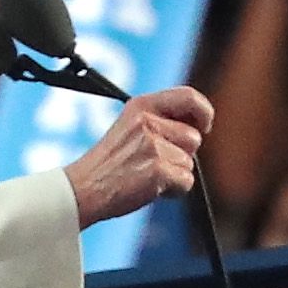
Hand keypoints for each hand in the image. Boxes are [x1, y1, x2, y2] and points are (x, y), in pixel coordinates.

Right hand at [63, 87, 211, 226]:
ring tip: (147, 176)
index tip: (204, 126)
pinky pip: (186, 182)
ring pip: (189, 162)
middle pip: (193, 137)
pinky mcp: (158, 169)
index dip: (203, 111)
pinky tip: (151, 188)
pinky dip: (173, 191)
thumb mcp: (130, 126)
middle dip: (182, 154)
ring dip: (175, 174)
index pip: (188, 96)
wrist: (83, 189)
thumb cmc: (108, 164)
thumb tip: (197, 127)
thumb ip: (160, 120)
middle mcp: (147, 121)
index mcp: (141, 105)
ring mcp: (152, 145)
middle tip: (154, 162)